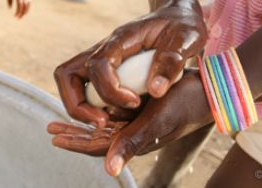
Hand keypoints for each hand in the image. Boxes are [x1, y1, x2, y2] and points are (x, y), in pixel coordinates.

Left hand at [7, 0, 30, 17]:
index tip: (15, 16)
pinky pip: (29, 2)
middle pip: (25, 6)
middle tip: (18, 18)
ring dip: (25, 11)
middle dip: (22, 13)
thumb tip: (10, 8)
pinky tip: (24, 10)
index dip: (18, 12)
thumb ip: (9, 0)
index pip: (20, 5)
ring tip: (22, 16)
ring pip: (28, 4)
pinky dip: (27, 7)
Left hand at [48, 73, 208, 176]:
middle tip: (51, 127)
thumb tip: (108, 170)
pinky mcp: (148, 111)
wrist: (210, 92)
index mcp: (136, 140)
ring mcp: (142, 123)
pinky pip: (119, 115)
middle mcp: (137, 134)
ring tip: (65, 119)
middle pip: (99, 139)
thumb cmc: (184, 105)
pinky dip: (103, 111)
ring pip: (107, 127)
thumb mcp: (156, 122)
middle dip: (75, 134)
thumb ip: (131, 143)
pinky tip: (96, 105)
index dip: (75, 142)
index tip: (53, 135)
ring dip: (85, 124)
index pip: (98, 147)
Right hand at [54, 0, 206, 126]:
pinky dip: (91, 106)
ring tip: (106, 123)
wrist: (178, 14)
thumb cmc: (183, 25)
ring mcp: (102, 57)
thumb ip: (172, 61)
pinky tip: (115, 116)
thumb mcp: (188, 38)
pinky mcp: (106, 68)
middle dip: (78, 105)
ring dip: (80, 107)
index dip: (111, 90)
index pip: (98, 65)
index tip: (134, 103)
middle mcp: (104, 47)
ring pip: (70, 81)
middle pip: (67, 74)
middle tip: (103, 123)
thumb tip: (155, 91)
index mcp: (122, 38)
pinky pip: (85, 87)